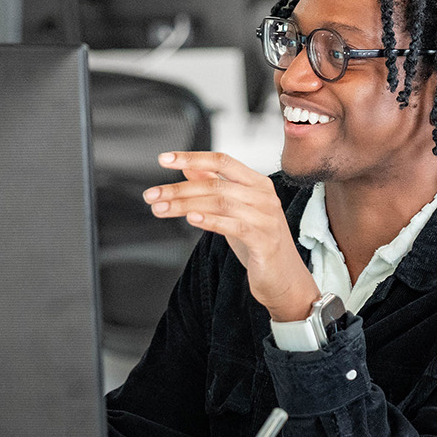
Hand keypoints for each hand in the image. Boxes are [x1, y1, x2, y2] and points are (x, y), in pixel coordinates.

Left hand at [144, 151, 318, 321]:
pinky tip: (191, 218)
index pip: (222, 160)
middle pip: (214, 183)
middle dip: (178, 189)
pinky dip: (210, 220)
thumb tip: (189, 167)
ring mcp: (266, 217)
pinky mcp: (264, 240)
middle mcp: (263, 195)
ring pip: (219, 202)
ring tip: (160, 210)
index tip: (164, 159)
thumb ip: (215, 186)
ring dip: (184, 205)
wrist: (285, 279)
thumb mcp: (234, 210)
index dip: (192, 157)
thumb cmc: (258, 242)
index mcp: (256, 182)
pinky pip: (234, 225)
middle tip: (151, 195)